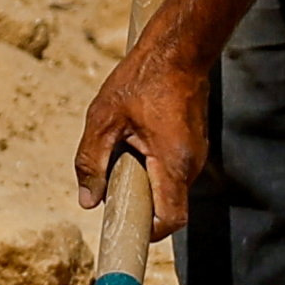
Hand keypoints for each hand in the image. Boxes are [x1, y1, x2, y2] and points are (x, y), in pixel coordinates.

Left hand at [75, 25, 205, 242]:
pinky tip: (134, 140)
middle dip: (137, 203)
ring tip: (121, 151)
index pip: (170, 220)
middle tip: (108, 185)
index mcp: (173, 163)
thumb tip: (88, 201)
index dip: (148, 234)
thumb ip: (91, 163)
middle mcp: (191, 165)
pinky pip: (170, 171)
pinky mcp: (192, 146)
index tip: (124, 233)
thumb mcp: (102, 119)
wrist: (179, 50)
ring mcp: (196, 156)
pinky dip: (150, 168)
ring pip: (167, 188)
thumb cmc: (142, 79)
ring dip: (142, 182)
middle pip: (166, 206)